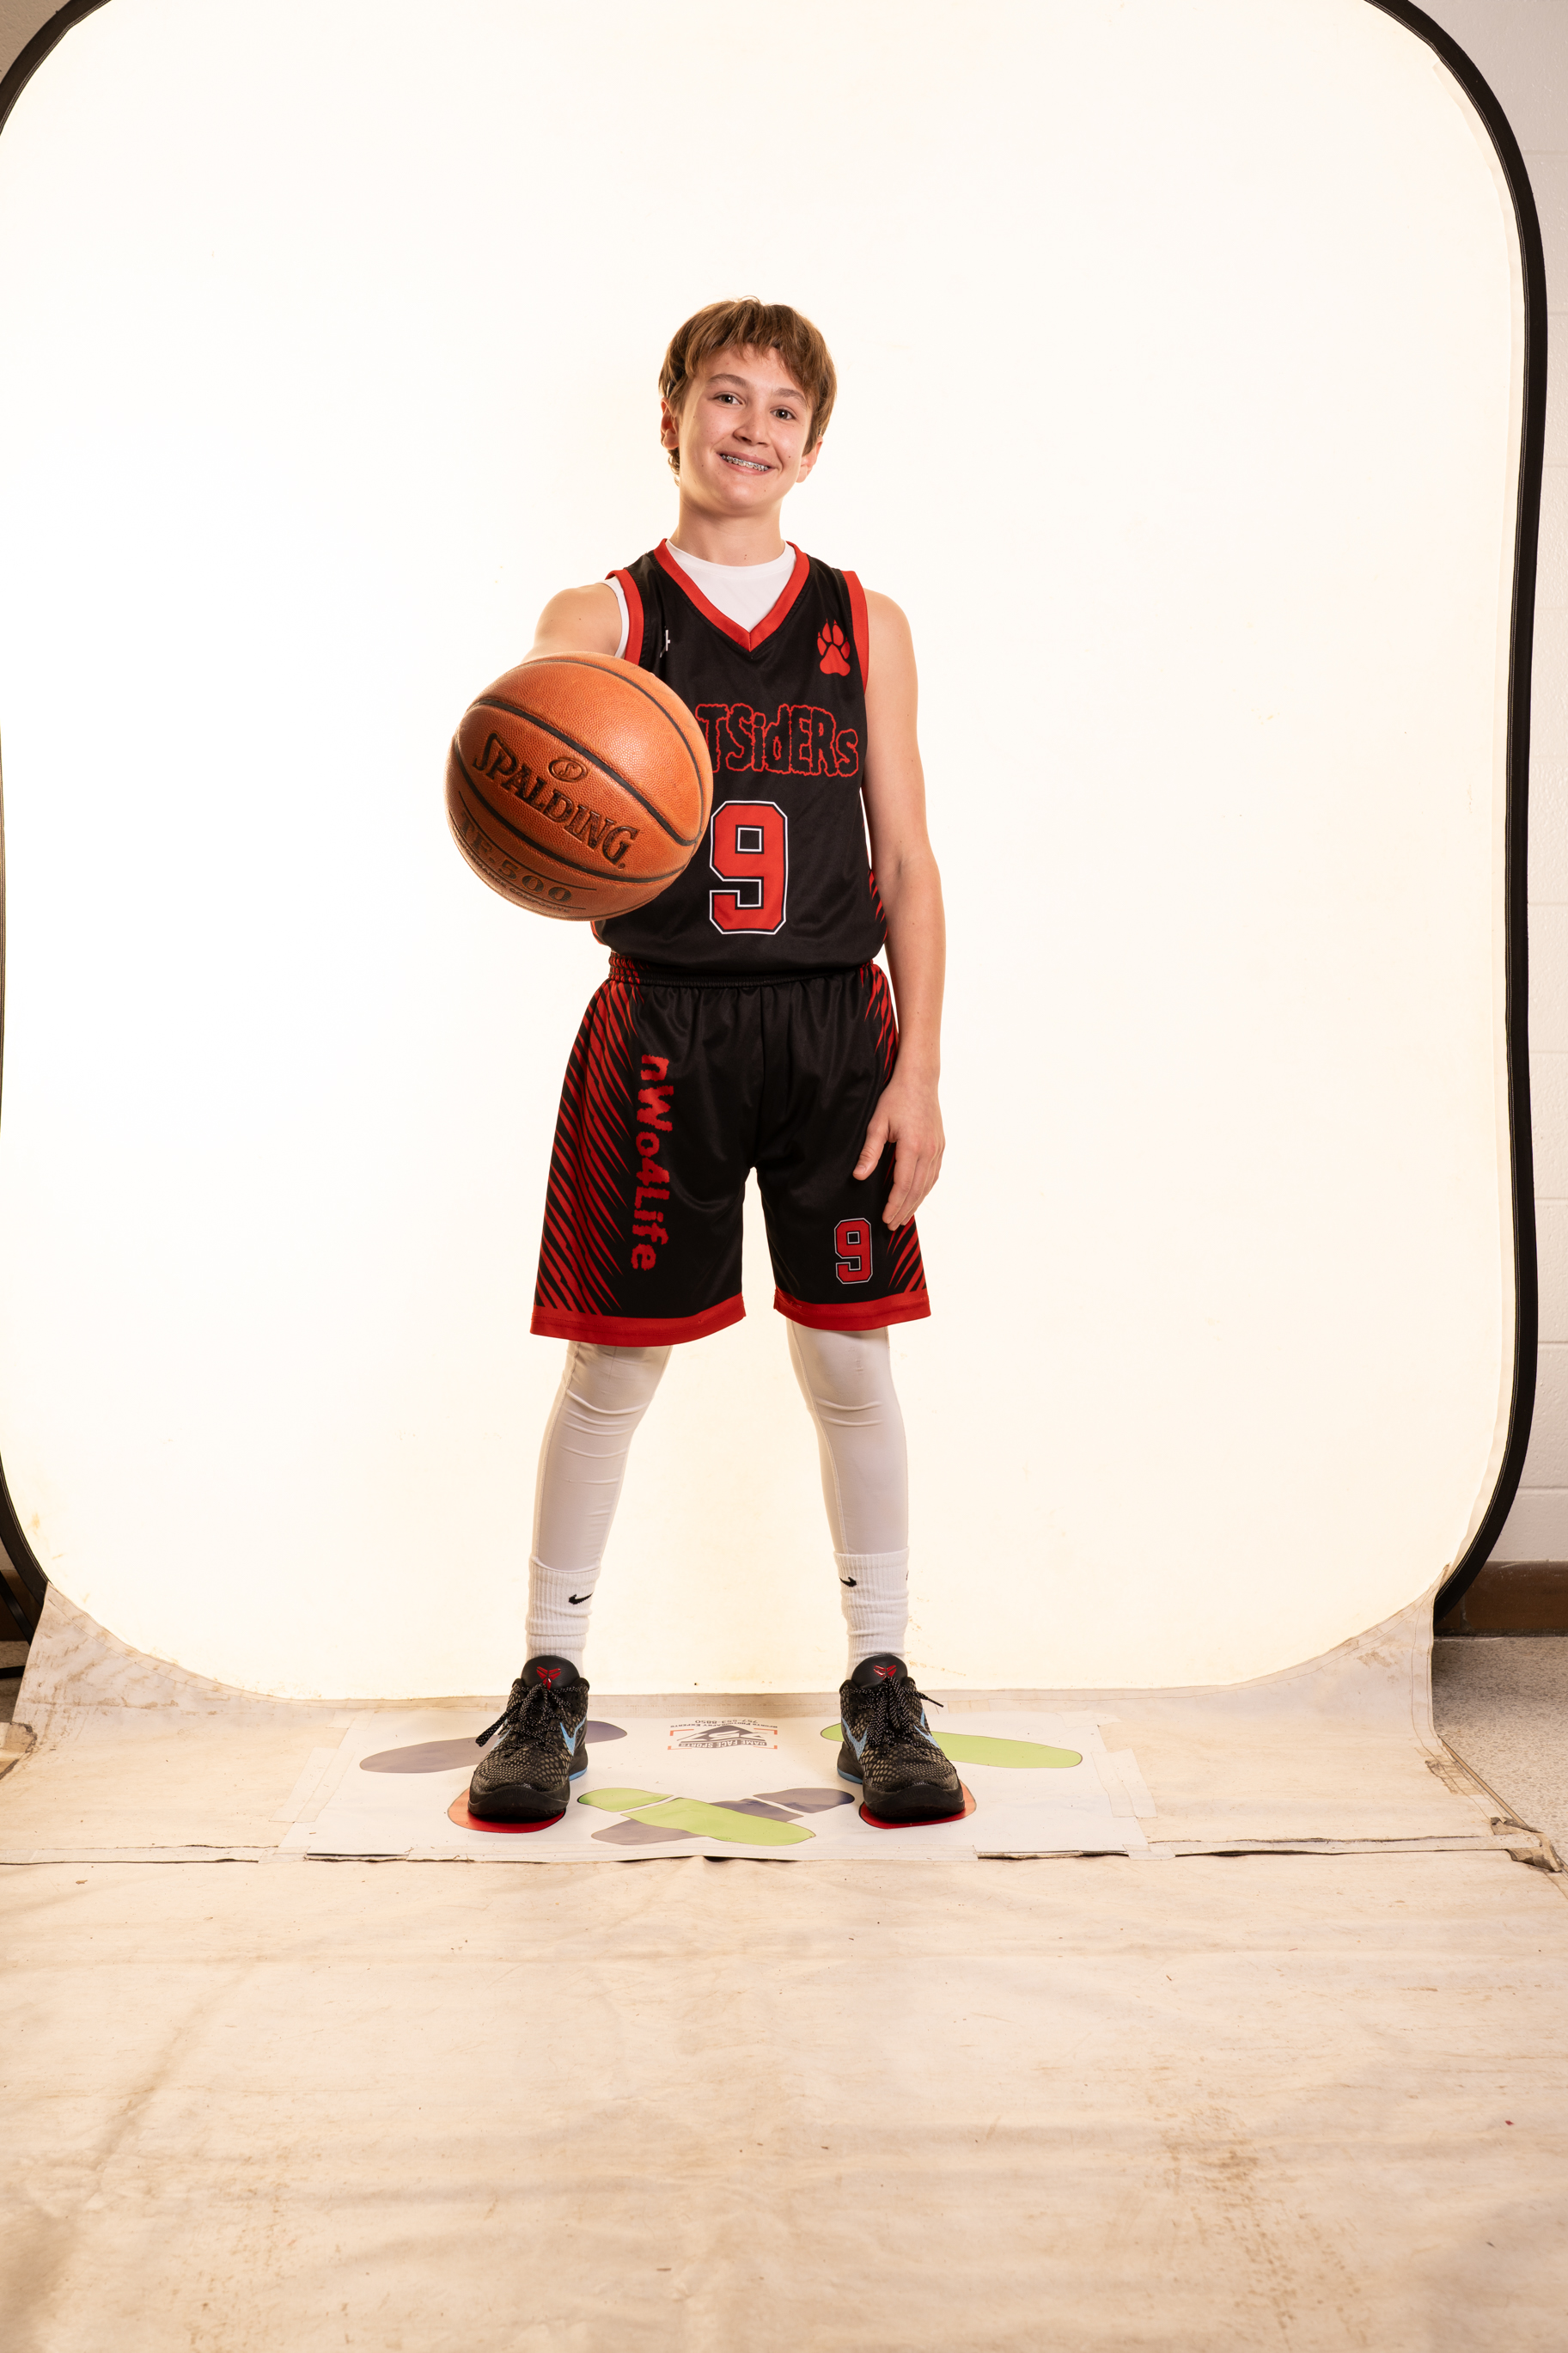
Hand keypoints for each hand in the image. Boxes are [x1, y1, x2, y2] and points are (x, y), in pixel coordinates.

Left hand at [853, 1066, 944, 1227]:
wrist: (920, 1079)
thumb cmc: (896, 1098)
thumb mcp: (877, 1123)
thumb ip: (869, 1151)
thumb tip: (859, 1176)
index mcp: (912, 1146)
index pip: (903, 1185)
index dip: (894, 1205)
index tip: (885, 1218)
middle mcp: (929, 1150)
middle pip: (917, 1190)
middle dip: (904, 1210)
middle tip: (892, 1226)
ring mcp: (937, 1149)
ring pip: (928, 1184)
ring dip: (915, 1203)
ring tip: (903, 1217)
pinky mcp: (940, 1146)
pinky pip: (933, 1174)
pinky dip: (925, 1189)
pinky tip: (917, 1197)